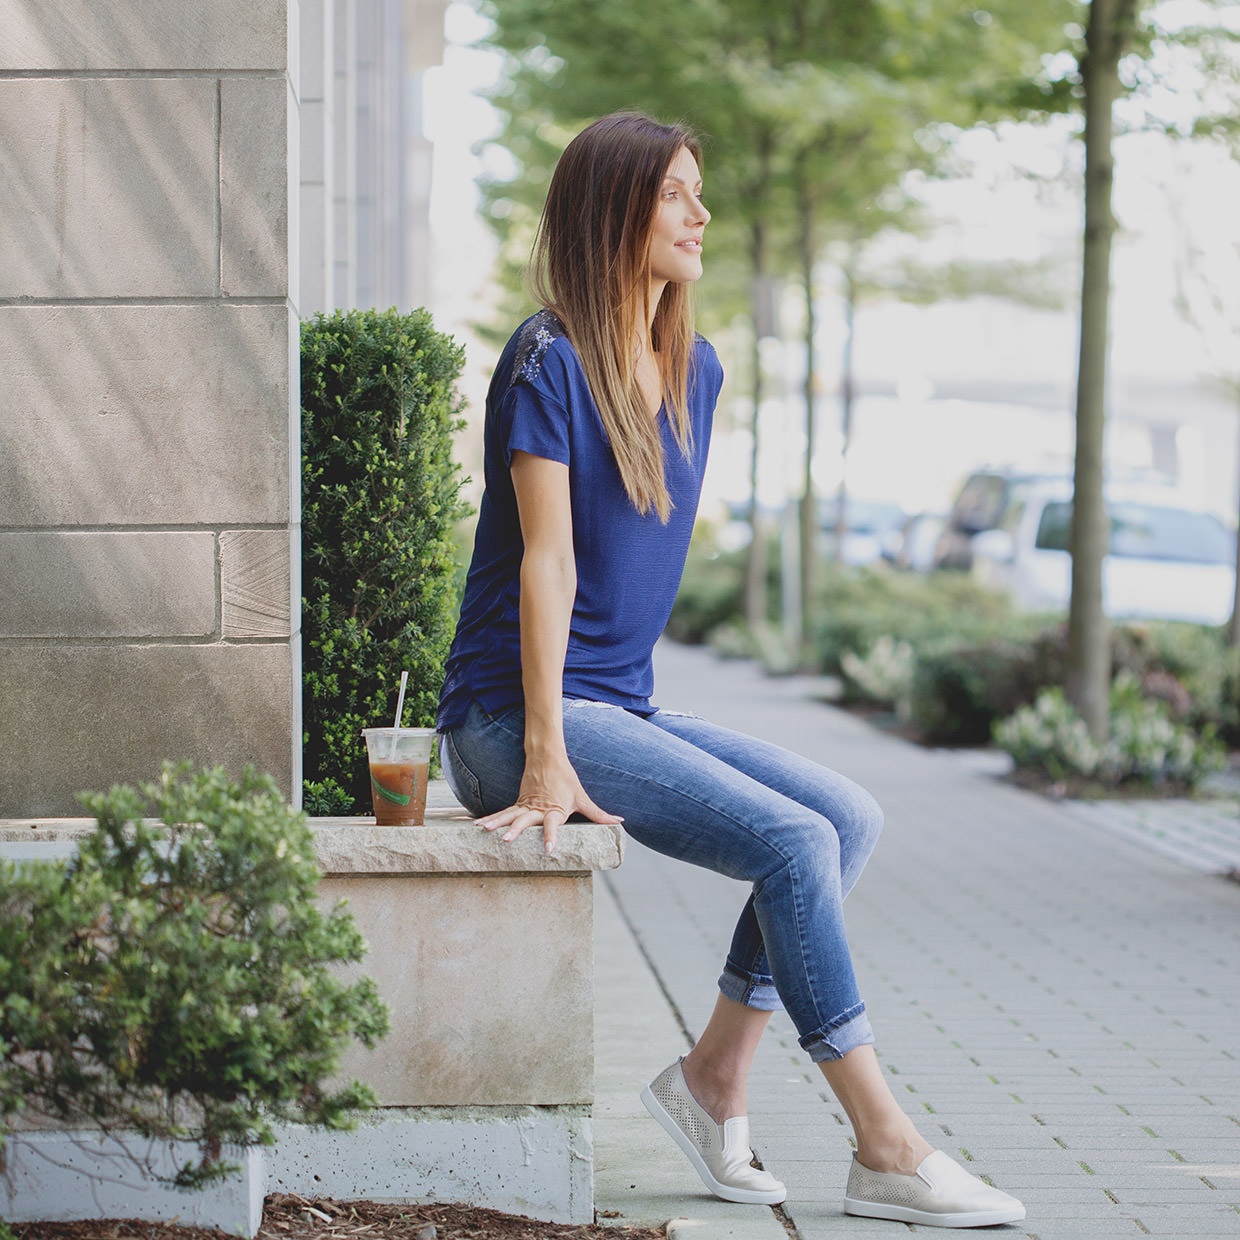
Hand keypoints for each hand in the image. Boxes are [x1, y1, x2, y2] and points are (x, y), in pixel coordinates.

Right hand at [477, 754, 621, 852]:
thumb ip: (599, 814)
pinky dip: (491, 818)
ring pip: (509, 815)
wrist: (548, 757)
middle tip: (506, 841)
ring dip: (496, 823)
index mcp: (555, 809)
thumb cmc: (566, 779)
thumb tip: (619, 822)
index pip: (553, 824)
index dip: (551, 835)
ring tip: (483, 831)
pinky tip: (478, 826)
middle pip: (525, 820)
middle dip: (515, 831)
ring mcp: (525, 805)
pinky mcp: (518, 803)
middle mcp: (538, 808)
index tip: (549, 848)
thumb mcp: (582, 797)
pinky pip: (503, 812)